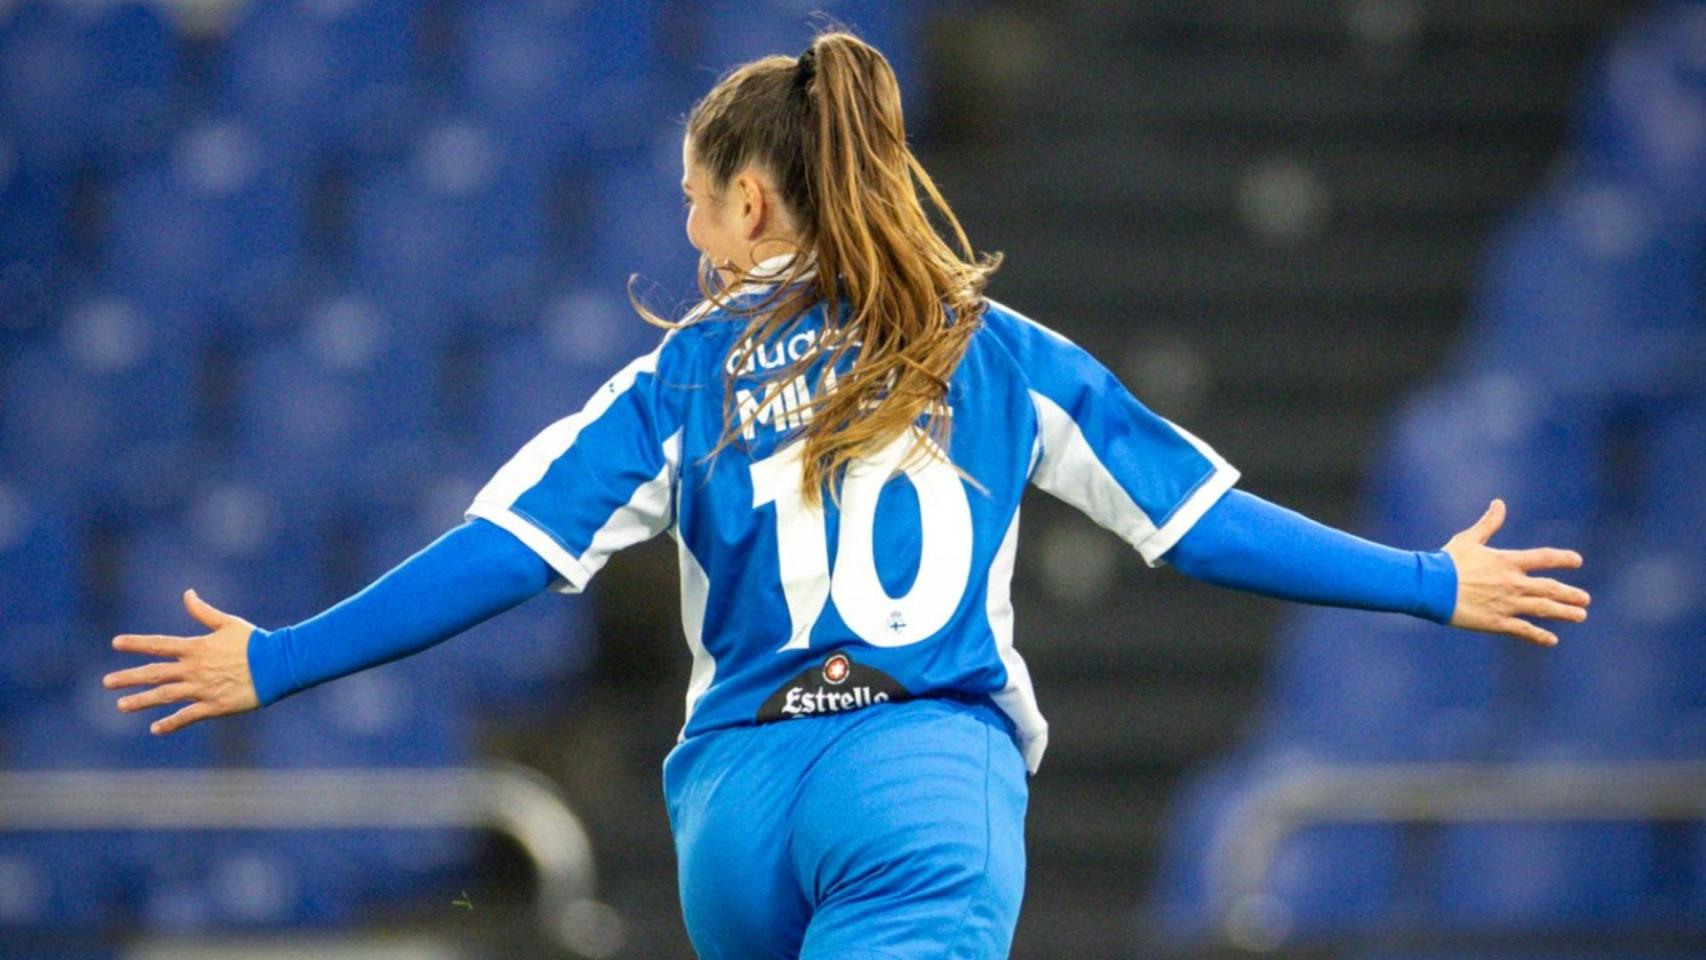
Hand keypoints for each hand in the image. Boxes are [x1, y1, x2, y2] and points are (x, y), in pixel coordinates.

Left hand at [104, 589, 260, 734]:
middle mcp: (194, 669)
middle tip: (107, 682)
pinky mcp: (214, 706)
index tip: (116, 643)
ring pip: (164, 695)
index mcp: (196, 648)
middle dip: (129, 677)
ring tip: (121, 705)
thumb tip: (187, 593)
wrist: (277, 664)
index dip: (136, 643)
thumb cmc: (255, 642)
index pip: (159, 645)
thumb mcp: (228, 623)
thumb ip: (203, 612)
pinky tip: (155, 728)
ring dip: (141, 701)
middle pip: (154, 673)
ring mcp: (202, 689)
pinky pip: (187, 716)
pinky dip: (171, 723)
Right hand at [1443, 499, 1589, 646]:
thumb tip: (1499, 504)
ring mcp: (1507, 604)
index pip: (1544, 558)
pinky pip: (1524, 629)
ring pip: (1544, 609)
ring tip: (1580, 615)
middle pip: (1550, 588)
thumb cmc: (1447, 561)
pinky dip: (1539, 635)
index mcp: (1507, 562)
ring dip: (1565, 612)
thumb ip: (1488, 524)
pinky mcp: (1497, 622)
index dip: (1562, 559)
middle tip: (1584, 599)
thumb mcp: (1469, 539)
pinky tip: (1552, 640)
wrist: (1431, 586)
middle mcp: (1513, 583)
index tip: (1577, 561)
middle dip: (1570, 594)